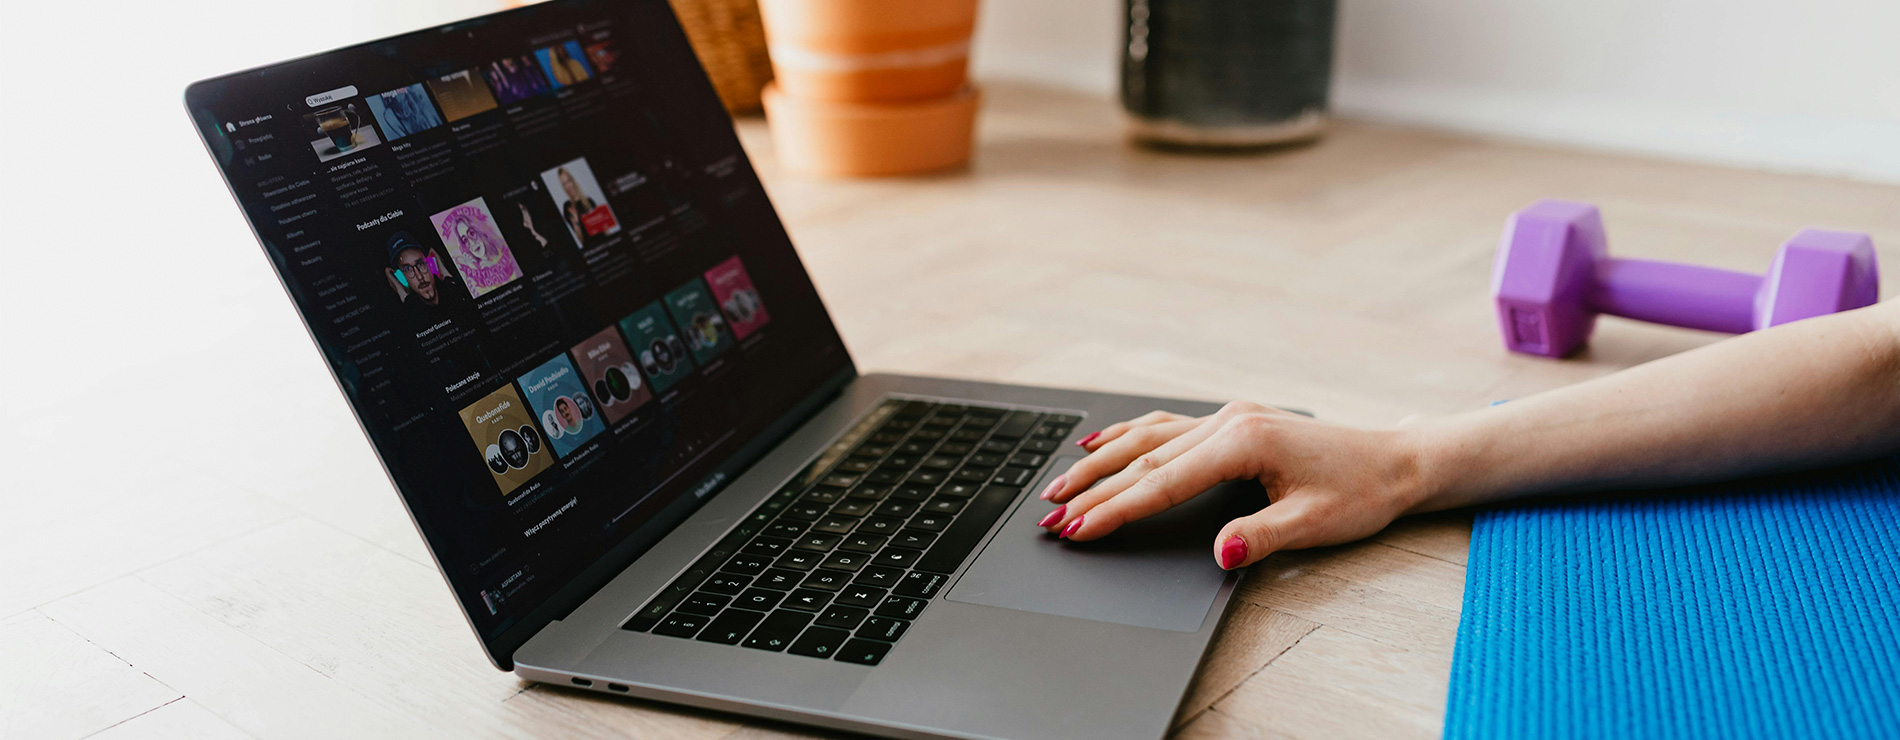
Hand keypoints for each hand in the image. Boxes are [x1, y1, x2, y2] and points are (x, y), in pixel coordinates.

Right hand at [1034, 402, 1427, 568]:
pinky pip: (1167, 427)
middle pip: (1143, 459)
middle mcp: (1229, 422)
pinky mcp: (1234, 422)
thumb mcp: (1315, 524)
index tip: (1079, 530)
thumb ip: (1261, 536)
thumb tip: (1219, 552)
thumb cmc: (1361, 492)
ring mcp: (1229, 417)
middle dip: (1092, 489)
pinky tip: (1102, 442)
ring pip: (1147, 438)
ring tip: (1058, 485)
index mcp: (1244, 442)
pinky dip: (1129, 436)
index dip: (1115, 510)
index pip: (1162, 484)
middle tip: (1050, 517)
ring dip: (1100, 461)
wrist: (1396, 460)